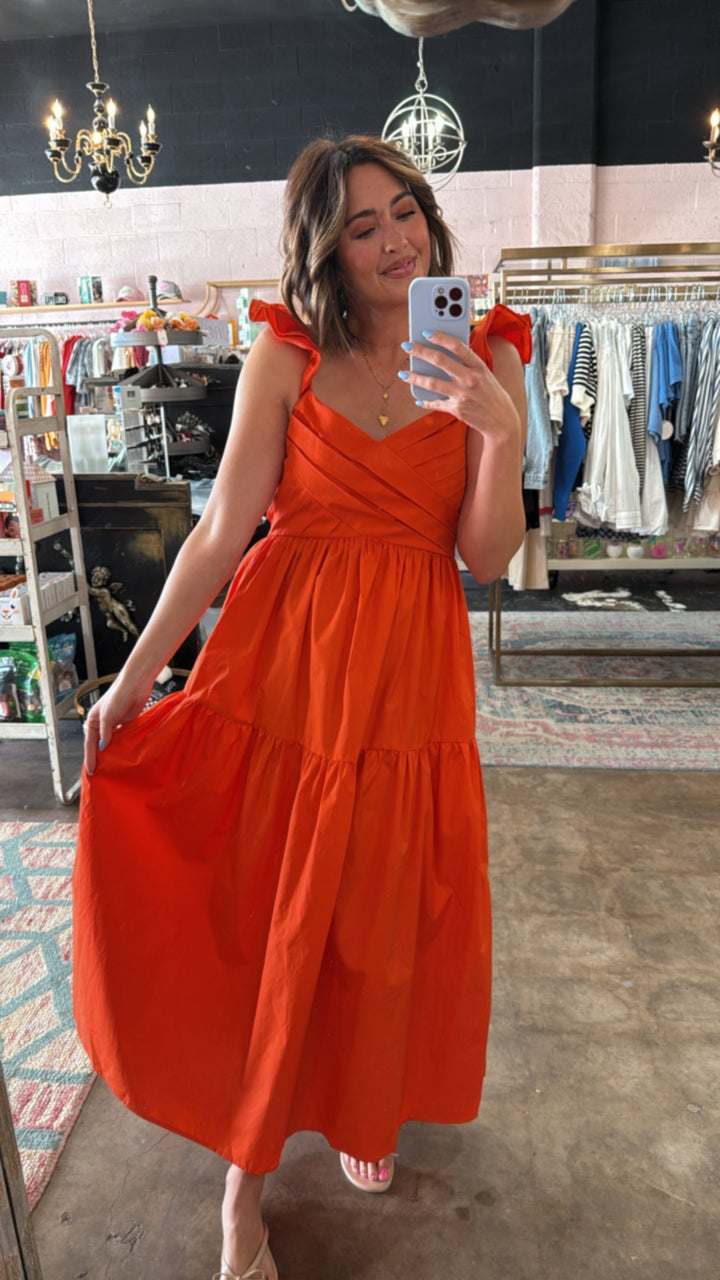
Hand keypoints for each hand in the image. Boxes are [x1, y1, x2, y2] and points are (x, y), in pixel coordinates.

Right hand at [83, 669, 154, 775]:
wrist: (135, 685)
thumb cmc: (118, 695)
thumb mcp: (107, 716)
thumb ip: (105, 733)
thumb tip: (102, 748)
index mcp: (93, 720)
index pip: (89, 743)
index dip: (90, 758)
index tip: (91, 771)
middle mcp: (102, 723)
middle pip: (98, 744)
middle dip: (98, 758)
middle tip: (99, 773)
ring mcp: (114, 723)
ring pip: (110, 742)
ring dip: (110, 753)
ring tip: (111, 768)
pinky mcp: (126, 723)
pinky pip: (122, 738)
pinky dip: (121, 746)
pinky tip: (123, 755)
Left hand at [401, 330, 520, 442]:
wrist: (502, 421)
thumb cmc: (492, 394)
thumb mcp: (485, 374)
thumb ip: (468, 364)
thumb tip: (445, 353)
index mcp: (479, 366)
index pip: (457, 346)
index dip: (440, 337)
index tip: (426, 332)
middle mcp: (470, 379)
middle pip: (440, 360)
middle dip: (420, 351)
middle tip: (406, 346)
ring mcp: (462, 395)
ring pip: (432, 382)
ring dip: (414, 377)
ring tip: (403, 373)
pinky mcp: (457, 409)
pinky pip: (435, 403)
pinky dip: (425, 401)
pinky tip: (417, 399)